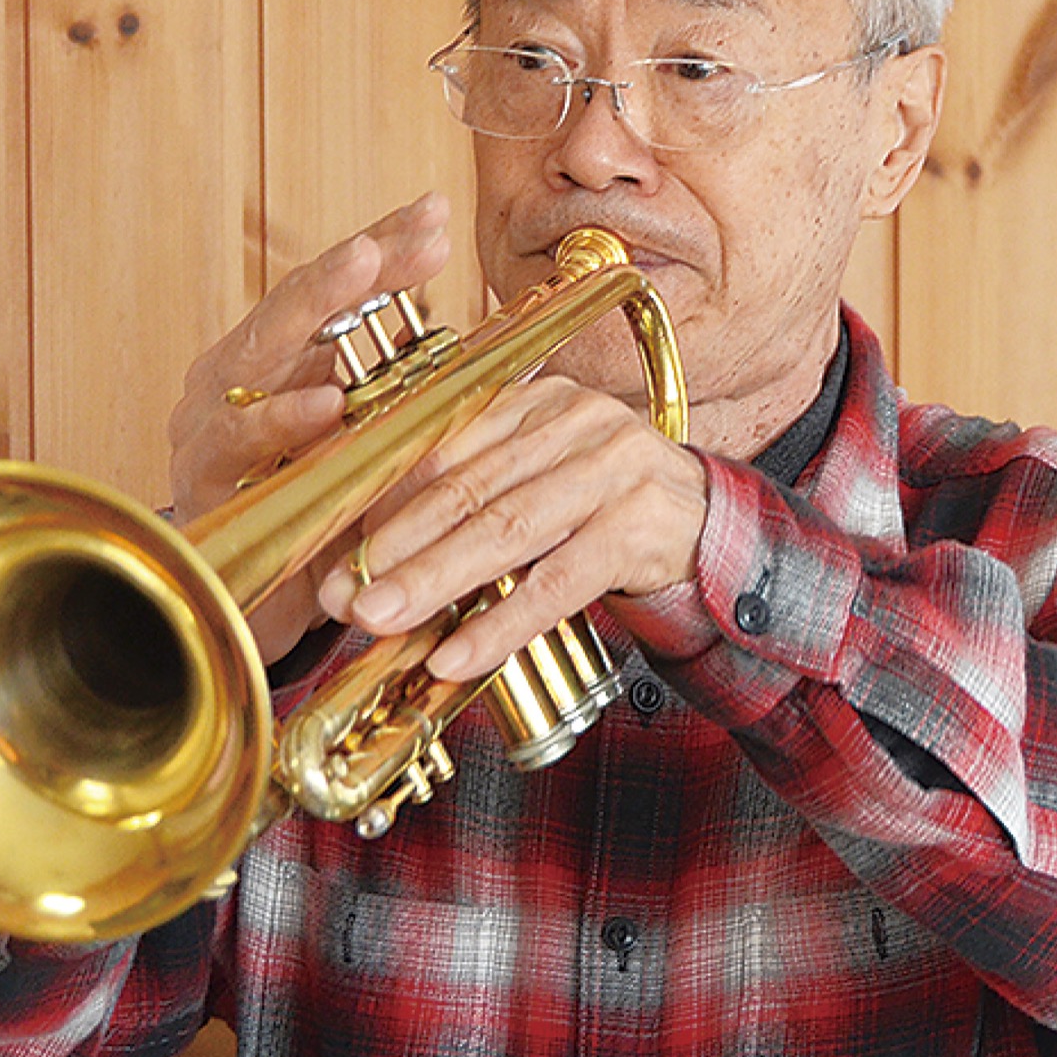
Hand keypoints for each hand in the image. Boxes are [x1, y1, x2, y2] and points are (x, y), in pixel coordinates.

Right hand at [168, 192, 450, 662]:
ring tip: (363, 265)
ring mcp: (213, 420)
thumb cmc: (317, 515)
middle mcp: (238, 375)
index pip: (336, 290)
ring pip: (262, 348)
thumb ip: (412, 394)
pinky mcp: (204, 476)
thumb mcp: (373, 446)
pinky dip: (281, 419)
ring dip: (316, 307)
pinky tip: (324, 404)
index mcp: (280, 360)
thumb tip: (503, 343)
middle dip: (358, 260)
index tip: (438, 214)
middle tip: (410, 225)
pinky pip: (240, 440)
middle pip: (299, 300)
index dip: (387, 249)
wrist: (258, 606)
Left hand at [316, 374, 707, 679]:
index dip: (386, 499)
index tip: (338, 546)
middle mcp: (576, 422)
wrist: (718, 531)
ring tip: (381, 619)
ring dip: (435, 581)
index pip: (448, 446)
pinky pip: (558, 583)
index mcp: (539, 401)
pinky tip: (458, 655)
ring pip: (507, 531)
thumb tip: (377, 549)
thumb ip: (477, 496)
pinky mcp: (639, 527)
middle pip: (469, 489)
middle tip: (343, 592)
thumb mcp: (543, 486)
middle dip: (396, 546)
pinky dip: (502, 623)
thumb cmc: (611, 513)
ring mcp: (614, 470)